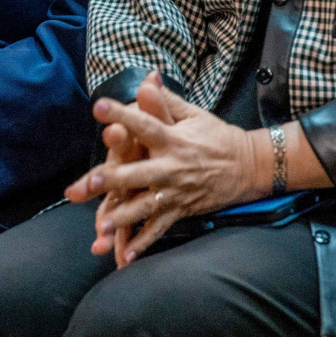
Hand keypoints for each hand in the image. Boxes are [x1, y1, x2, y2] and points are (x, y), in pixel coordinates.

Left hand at [66, 73, 264, 264]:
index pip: (143, 124)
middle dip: (111, 179)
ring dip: (122, 217)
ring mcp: (176, 192)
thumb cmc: (215, 136)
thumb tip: (146, 78)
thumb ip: (165, 100)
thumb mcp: (194, 114)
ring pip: (145, 206)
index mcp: (173, 139)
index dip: (121, 115)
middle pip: (137, 173)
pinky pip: (159, 229)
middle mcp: (172, 167)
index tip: (98, 107)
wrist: (248, 167)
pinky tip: (123, 257)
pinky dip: (143, 243)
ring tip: (100, 226)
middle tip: (87, 183)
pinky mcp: (181, 210)